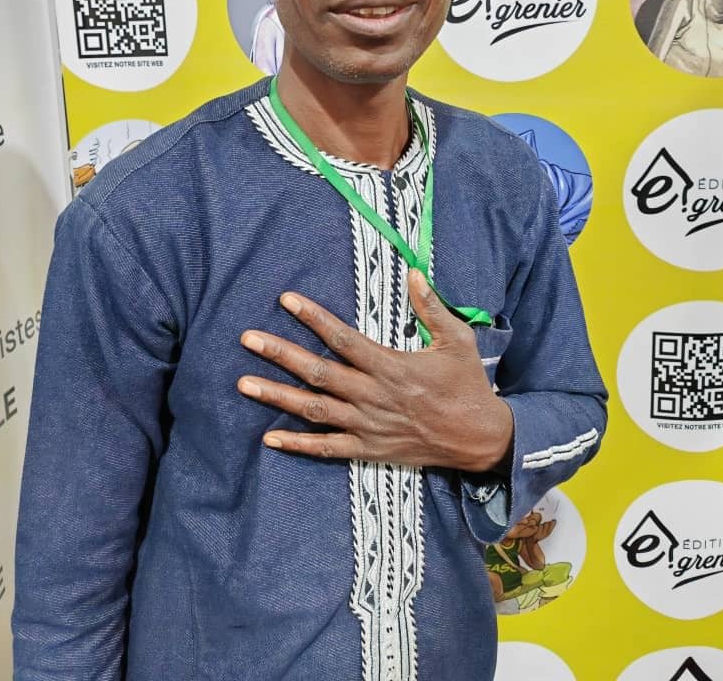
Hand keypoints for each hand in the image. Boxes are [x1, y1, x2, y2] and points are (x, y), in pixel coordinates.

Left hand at [236, 269, 513, 472]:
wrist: (479, 440)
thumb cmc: (467, 385)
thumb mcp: (458, 340)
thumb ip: (432, 307)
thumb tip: (413, 272)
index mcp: (391, 367)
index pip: (343, 339)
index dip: (313, 318)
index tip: (286, 300)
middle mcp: (373, 396)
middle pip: (318, 372)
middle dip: (280, 354)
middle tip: (247, 338)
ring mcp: (368, 426)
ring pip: (314, 410)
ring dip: (277, 397)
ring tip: (243, 383)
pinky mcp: (368, 450)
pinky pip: (326, 449)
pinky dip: (297, 445)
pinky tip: (269, 438)